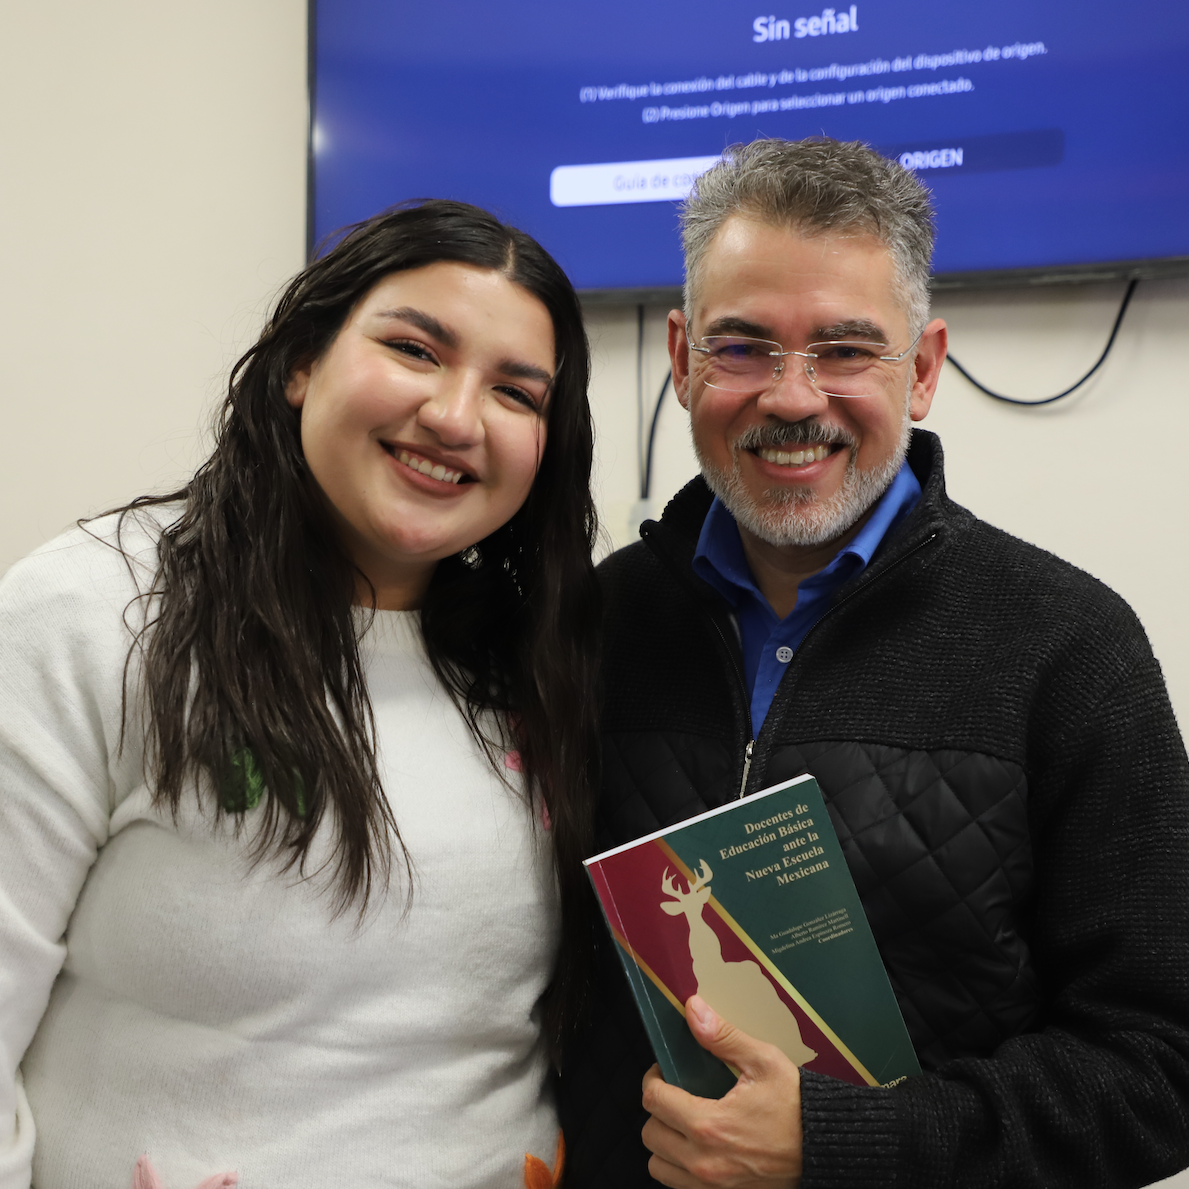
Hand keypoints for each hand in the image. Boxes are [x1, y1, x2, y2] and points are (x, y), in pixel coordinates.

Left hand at [641, 995, 801, 1187]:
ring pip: (659, 1166)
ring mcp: (712, 1187)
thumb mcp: (763, 1062)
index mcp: (709, 1125)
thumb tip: (693, 1011)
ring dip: (664, 1142)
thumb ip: (723, 1037)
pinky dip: (679, 1168)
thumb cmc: (798, 1108)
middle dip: (658, 1109)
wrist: (825, 1150)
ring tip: (683, 1122)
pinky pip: (678, 1186)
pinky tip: (697, 1147)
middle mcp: (704, 1162)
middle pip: (650, 1134)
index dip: (653, 1079)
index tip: (664, 1071)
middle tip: (676, 1093)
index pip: (654, 1100)